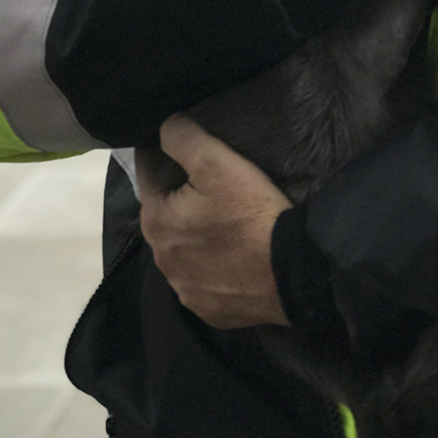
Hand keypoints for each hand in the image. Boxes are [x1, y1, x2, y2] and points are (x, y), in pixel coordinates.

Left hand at [138, 115, 291, 329]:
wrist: (290, 273)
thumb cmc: (250, 214)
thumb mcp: (217, 162)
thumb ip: (183, 138)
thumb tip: (163, 127)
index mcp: (157, 222)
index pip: (146, 176)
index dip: (160, 156)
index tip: (178, 144)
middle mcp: (162, 260)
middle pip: (164, 215)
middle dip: (177, 197)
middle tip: (207, 182)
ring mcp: (184, 290)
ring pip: (181, 250)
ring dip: (192, 235)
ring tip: (221, 220)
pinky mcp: (208, 310)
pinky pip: (201, 280)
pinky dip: (210, 265)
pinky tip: (230, 256)